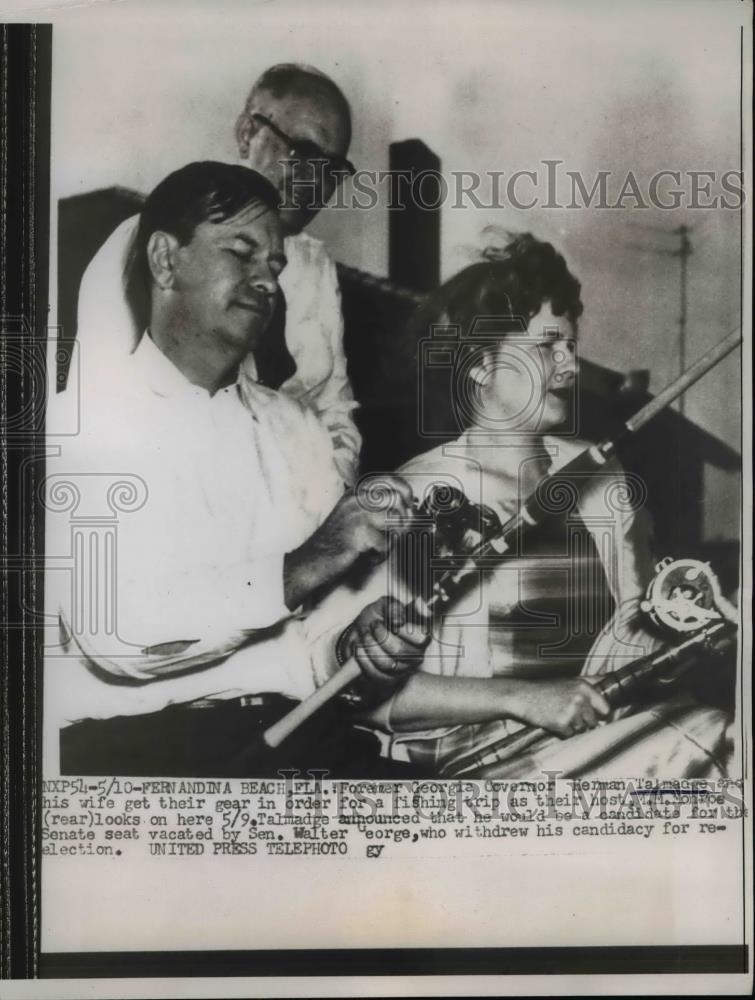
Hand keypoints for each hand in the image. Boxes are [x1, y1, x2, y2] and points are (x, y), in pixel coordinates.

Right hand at [284, 474, 414, 608]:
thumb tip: (411, 509)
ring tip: (378, 547)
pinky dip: (380, 554)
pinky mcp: (361, 533)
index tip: (408, 505)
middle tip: (396, 532)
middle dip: (403, 518)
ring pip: (395, 521)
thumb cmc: (338, 540)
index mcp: (356, 491)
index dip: (405, 491)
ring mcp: (358, 514)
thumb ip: (379, 508)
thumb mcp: (355, 514)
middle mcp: (357, 498)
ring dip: (392, 538)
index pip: (389, 479)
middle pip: (397, 499)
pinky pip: (386, 543)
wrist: (314, 560)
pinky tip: (368, 556)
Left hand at [340, 596, 429, 695]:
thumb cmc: (377, 618)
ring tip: (365, 635)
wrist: (362, 632)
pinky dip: (363, 659)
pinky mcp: (388, 680)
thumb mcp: (384, 605)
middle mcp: (415, 654)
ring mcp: (402, 669)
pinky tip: (361, 648)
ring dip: (370, 646)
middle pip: (400, 651)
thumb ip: (394, 606)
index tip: (390, 620)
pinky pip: (375, 674)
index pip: (421, 637)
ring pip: (386, 664)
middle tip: (373, 625)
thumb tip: (400, 617)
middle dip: (380, 636)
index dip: (402, 629)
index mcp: (420, 635)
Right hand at [509, 677, 610, 737]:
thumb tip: (609, 678)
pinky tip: (553, 721)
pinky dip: (563, 731)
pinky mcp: (561, 723)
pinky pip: (570, 735)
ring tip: (559, 715)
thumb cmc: (545, 689)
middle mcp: (579, 698)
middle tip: (568, 714)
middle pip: (593, 721)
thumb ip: (590, 682)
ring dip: (572, 726)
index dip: (600, 714)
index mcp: (583, 686)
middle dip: (584, 721)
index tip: (595, 715)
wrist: (523, 696)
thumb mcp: (568, 681)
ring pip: (582, 729)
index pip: (605, 708)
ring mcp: (571, 711)